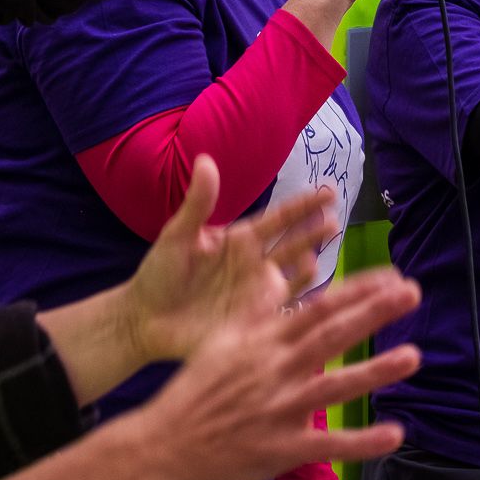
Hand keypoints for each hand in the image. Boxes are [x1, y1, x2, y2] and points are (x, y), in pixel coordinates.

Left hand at [123, 157, 339, 364]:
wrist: (145, 320)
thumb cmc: (160, 274)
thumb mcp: (178, 235)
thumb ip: (198, 202)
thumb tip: (205, 159)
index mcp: (241, 240)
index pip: (280, 218)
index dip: (304, 204)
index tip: (329, 191)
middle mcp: (256, 264)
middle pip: (293, 243)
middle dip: (315, 231)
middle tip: (334, 219)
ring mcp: (257, 292)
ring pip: (294, 274)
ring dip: (310, 261)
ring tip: (320, 258)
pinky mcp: (254, 320)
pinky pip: (283, 307)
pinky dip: (298, 297)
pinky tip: (306, 284)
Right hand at [135, 267, 420, 479]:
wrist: (160, 446)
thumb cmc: (194, 392)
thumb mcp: (222, 341)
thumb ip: (256, 312)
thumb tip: (278, 280)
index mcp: (263, 341)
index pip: (318, 307)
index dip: (357, 290)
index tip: (391, 276)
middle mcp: (275, 370)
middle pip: (332, 335)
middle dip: (374, 313)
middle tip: (412, 293)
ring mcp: (280, 410)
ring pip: (335, 387)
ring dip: (375, 371)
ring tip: (414, 356)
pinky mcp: (281, 449)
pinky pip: (328, 445)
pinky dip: (362, 442)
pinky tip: (395, 433)